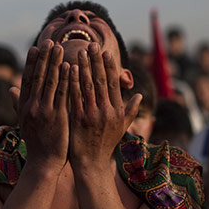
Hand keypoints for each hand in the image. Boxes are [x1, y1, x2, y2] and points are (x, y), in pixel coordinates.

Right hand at [10, 40, 69, 170]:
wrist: (44, 163)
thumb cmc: (36, 143)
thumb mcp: (24, 122)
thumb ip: (18, 104)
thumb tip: (10, 89)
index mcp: (24, 107)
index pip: (27, 79)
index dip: (31, 63)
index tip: (35, 47)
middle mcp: (31, 106)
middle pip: (37, 76)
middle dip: (44, 57)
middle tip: (49, 41)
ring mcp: (43, 111)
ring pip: (49, 82)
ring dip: (54, 62)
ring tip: (59, 47)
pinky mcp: (56, 117)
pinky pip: (61, 94)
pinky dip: (65, 79)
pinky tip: (70, 66)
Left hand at [68, 43, 140, 169]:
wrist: (91, 164)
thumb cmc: (106, 145)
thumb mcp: (121, 128)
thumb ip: (131, 111)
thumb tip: (140, 96)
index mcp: (117, 111)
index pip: (113, 83)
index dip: (109, 66)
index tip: (105, 52)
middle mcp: (106, 111)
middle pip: (101, 80)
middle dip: (96, 61)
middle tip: (91, 45)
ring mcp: (92, 115)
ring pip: (88, 86)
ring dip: (84, 67)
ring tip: (80, 52)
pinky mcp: (78, 119)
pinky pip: (75, 96)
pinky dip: (72, 82)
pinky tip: (69, 69)